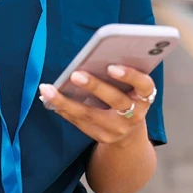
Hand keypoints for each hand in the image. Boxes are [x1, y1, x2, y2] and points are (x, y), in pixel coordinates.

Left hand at [39, 65, 154, 146]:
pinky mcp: (101, 137)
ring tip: (47, 89)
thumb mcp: (133, 87)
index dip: (130, 76)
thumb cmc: (129, 97)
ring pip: (90, 115)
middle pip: (116, 100)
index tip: (112, 67)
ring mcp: (118, 129)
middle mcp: (134, 115)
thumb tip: (96, 55)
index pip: (144, 85)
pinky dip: (64, 109)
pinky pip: (80, 122)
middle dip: (95, 86)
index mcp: (145, 96)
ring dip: (66, 101)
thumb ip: (123, 74)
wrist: (130, 133)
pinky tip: (49, 99)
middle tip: (75, 74)